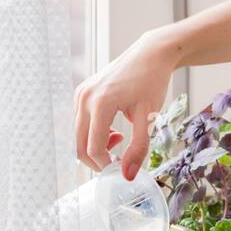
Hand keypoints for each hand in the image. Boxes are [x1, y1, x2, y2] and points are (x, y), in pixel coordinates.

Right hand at [74, 31, 175, 178]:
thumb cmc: (153, 81)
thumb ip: (139, 147)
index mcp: (101, 103)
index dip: (107, 164)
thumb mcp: (149, 117)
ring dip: (96, 146)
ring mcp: (80, 94)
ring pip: (78, 135)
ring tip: (120, 139)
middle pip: (79, 145)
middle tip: (119, 161)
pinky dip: (93, 133)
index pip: (94, 147)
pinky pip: (81, 123)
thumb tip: (128, 175)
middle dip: (98, 160)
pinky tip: (113, 129)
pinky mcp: (82, 93)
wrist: (151, 54)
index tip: (123, 169)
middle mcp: (85, 98)